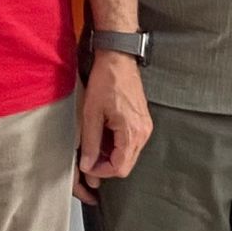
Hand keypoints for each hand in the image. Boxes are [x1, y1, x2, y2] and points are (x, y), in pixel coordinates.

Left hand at [76, 51, 150, 193]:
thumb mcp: (92, 113)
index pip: (120, 168)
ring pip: (128, 154)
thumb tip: (87, 165)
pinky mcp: (142, 120)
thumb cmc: (105, 81)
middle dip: (106, 166)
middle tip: (88, 159)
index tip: (86, 166)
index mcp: (132, 132)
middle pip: (126, 164)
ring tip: (93, 145)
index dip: (101, 172)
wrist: (118, 58)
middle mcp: (143, 132)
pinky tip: (103, 135)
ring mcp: (145, 126)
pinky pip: (131, 142)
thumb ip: (90, 143)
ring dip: (111, 155)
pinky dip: (117, 144)